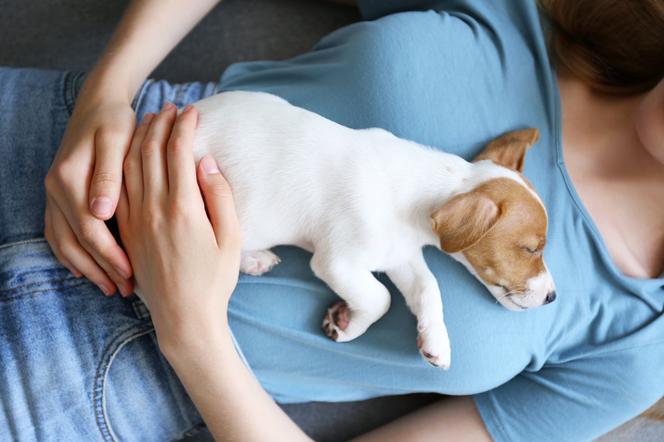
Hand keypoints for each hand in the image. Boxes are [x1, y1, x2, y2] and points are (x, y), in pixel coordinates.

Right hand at [45, 82, 135, 296]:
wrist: (96, 102)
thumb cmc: (114, 121)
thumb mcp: (115, 141)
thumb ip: (108, 176)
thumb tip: (101, 212)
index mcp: (70, 179)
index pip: (90, 229)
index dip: (111, 255)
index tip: (131, 275)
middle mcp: (56, 189)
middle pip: (76, 242)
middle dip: (101, 268)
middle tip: (125, 290)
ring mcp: (53, 193)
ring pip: (63, 242)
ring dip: (86, 267)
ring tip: (109, 287)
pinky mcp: (58, 195)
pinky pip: (58, 233)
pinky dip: (71, 255)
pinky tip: (87, 269)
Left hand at [116, 103, 240, 346]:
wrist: (184, 317)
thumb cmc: (214, 280)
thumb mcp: (231, 238)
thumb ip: (219, 197)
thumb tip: (206, 163)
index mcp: (184, 209)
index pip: (179, 153)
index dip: (184, 127)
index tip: (192, 111)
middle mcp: (154, 209)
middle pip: (150, 153)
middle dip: (160, 124)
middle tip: (171, 107)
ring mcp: (135, 220)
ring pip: (130, 166)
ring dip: (139, 138)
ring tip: (150, 120)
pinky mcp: (126, 231)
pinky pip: (120, 188)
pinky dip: (124, 163)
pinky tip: (131, 153)